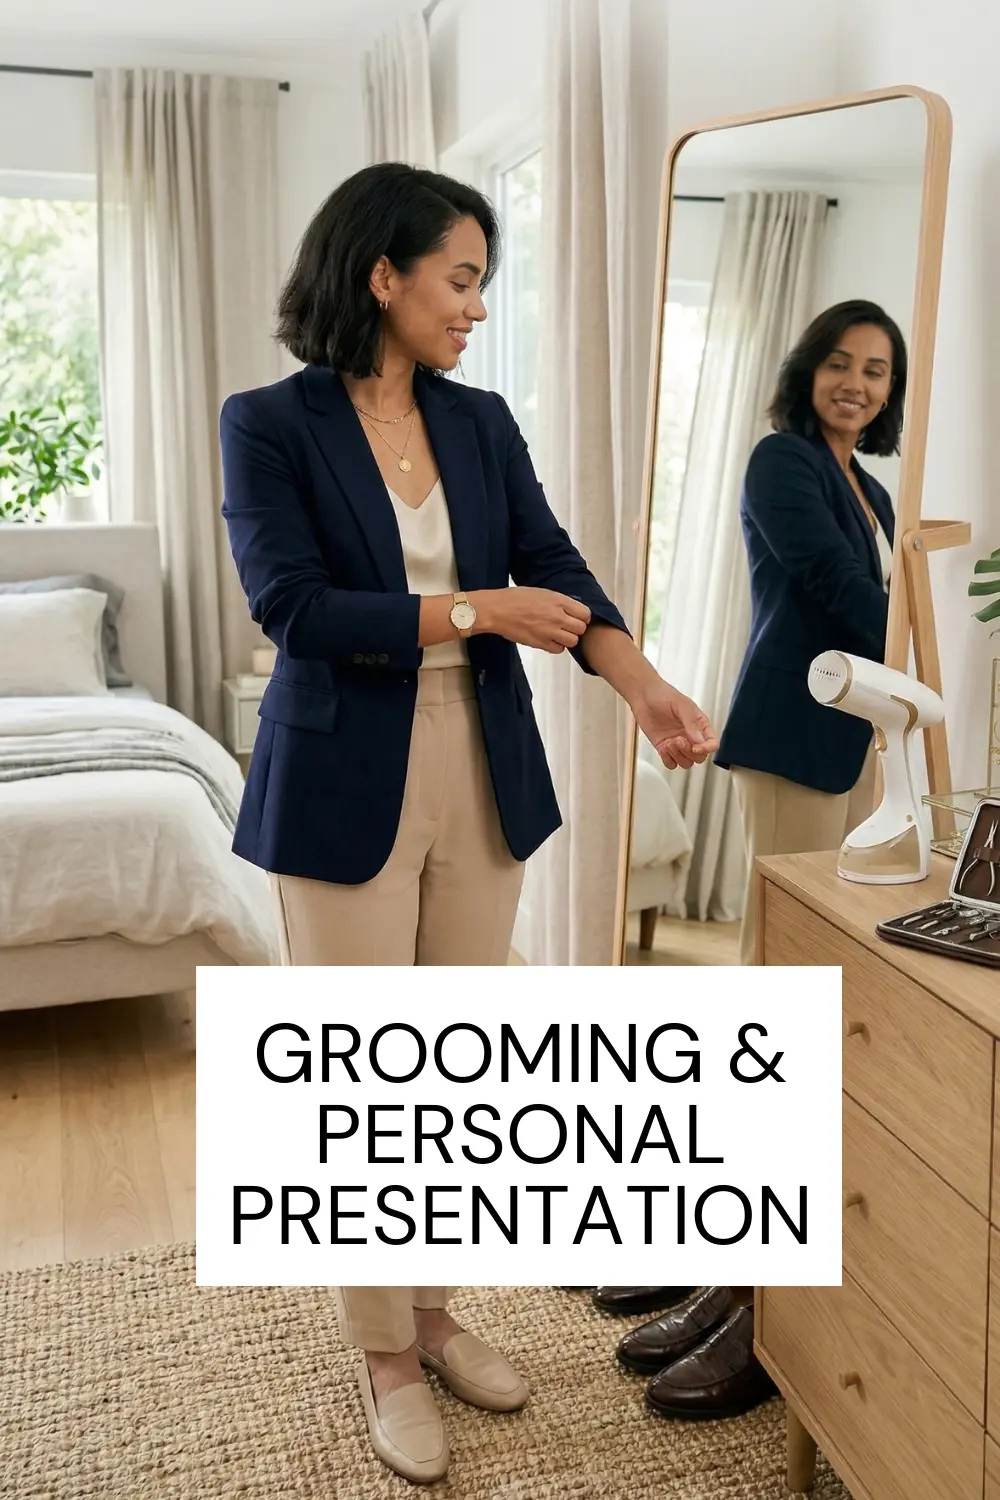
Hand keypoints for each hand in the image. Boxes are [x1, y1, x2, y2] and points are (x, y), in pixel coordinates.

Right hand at [475, 587, 591, 653]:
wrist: (497, 610)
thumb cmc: (514, 599)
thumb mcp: (541, 592)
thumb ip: (558, 601)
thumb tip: (569, 609)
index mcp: (558, 601)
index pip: (585, 613)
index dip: (583, 617)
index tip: (577, 618)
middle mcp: (557, 616)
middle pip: (581, 629)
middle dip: (576, 628)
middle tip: (568, 627)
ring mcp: (549, 631)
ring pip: (572, 641)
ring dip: (568, 639)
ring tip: (558, 634)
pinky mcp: (540, 643)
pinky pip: (558, 649)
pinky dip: (557, 646)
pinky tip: (549, 640)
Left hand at [633, 677, 718, 768]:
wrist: (643, 696)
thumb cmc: (663, 695)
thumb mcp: (681, 705)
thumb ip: (691, 723)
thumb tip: (699, 740)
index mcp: (700, 725)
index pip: (712, 743)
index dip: (706, 748)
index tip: (696, 747)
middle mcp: (690, 736)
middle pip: (700, 757)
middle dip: (690, 752)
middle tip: (678, 740)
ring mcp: (677, 743)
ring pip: (686, 762)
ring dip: (678, 756)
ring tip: (669, 742)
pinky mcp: (664, 748)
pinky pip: (671, 763)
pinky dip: (668, 759)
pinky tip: (663, 748)